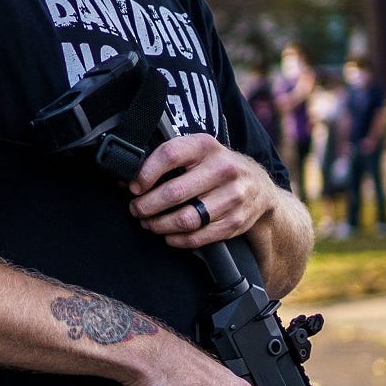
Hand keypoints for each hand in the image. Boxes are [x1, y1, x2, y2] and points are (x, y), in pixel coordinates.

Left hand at [127, 133, 274, 249]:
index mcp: (206, 146)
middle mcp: (223, 168)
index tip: (133, 186)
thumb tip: (127, 179)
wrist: (258, 186)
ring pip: (186, 219)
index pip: (169, 155)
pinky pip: (199, 237)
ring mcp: (233, 196)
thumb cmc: (216, 168)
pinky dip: (177, 239)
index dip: (146, 173)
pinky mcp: (236, 221)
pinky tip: (168, 235)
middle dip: (146, 205)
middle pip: (174, 192)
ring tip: (149, 223)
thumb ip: (166, 161)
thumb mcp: (196, 153)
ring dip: (159, 225)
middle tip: (136, 209)